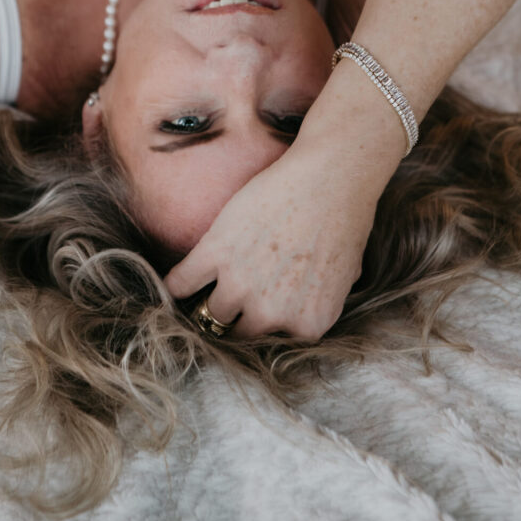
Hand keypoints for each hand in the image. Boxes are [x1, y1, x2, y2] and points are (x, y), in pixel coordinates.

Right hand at [164, 130, 386, 340]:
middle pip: (240, 332)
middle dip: (237, 317)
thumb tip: (304, 302)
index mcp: (308, 326)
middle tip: (232, 301)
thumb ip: (320, 301)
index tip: (255, 314)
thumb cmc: (344, 219)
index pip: (275, 343)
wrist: (330, 177)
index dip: (265, 324)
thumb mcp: (345, 276)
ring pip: (211, 313)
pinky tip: (176, 283)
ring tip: (205, 292)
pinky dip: (175, 286)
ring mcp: (240, 285)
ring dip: (209, 301)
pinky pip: (181, 284)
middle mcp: (272, 314)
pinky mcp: (214, 254)